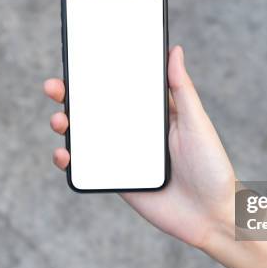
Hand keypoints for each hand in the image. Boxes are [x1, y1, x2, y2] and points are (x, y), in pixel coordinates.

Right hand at [44, 46, 235, 247]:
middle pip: (95, 109)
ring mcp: (123, 156)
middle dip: (69, 96)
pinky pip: (87, 167)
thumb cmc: (212, 167)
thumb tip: (174, 50)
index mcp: (153, 114)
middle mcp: (135, 133)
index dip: (97, 75)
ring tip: (58, 120)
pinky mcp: (117, 180)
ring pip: (85, 136)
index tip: (76, 60)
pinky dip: (69, 160)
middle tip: (55, 87)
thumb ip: (182, 89)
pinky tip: (64, 154)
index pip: (120, 88)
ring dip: (64, 125)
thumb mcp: (197, 123)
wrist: (211, 217)